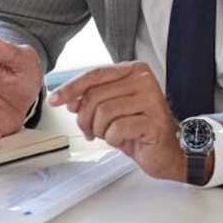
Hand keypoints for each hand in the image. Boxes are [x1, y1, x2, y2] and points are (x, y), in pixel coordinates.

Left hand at [48, 61, 193, 181]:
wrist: (168, 151)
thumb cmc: (139, 128)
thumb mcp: (112, 109)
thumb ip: (92, 99)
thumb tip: (69, 100)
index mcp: (133, 70)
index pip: (94, 75)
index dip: (71, 88)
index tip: (55, 100)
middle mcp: (143, 79)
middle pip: (95, 95)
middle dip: (85, 118)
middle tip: (89, 131)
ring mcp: (151, 99)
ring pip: (104, 112)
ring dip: (100, 130)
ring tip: (109, 135)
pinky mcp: (154, 120)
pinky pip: (117, 129)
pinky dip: (113, 139)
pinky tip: (124, 140)